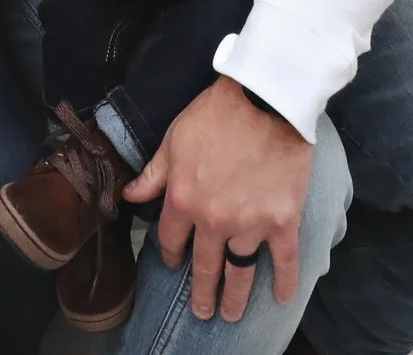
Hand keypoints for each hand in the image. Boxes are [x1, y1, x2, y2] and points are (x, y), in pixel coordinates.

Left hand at [126, 77, 312, 321]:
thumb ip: (153, 174)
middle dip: (202, 291)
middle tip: (203, 311)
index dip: (171, 255)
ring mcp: (250, 223)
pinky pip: (284, 259)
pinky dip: (284, 281)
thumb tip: (129, 196)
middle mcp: (213, 219)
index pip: (171, 240)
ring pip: (240, 270)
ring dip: (235, 297)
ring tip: (232, 314)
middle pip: (204, 265)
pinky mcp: (283, 219)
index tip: (175, 264)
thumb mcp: (174, 139)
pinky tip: (281, 298)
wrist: (266, 99)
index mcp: (183, 199)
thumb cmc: (217, 113)